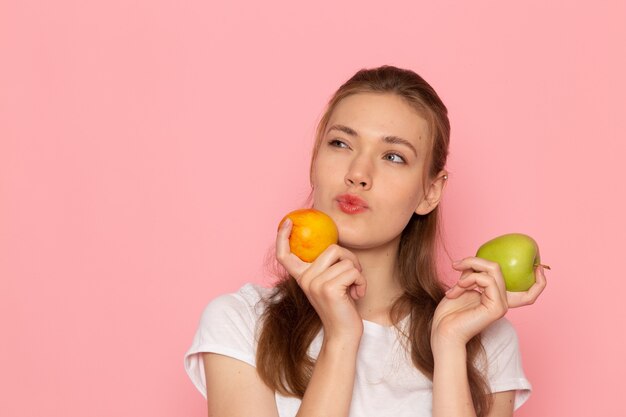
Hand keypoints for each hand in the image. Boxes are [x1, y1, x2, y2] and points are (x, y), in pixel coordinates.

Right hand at [276, 218, 366, 342]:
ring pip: (346, 259)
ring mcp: (315, 283)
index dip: (283, 236)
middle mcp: (305, 279)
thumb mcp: (328, 283)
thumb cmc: (341, 307)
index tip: (288, 222)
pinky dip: (361, 281)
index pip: (285, 254)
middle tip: (353, 276)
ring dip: (358, 272)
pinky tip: (357, 294)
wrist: (343, 335)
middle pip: (332, 248)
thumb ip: (325, 267)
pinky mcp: (329, 289)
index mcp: (302, 277)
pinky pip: (353, 271)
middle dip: (350, 259)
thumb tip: (334, 246)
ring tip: (354, 288)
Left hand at [432, 257, 547, 348]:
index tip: (539, 267)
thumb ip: (474, 274)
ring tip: (455, 284)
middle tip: (455, 265)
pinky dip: (469, 279)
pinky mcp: (497, 307)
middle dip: (474, 261)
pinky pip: (487, 280)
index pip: (529, 293)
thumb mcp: (463, 286)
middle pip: (498, 269)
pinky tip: (457, 289)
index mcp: (498, 298)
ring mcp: (502, 305)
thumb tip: (477, 262)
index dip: (539, 281)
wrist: (443, 330)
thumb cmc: (449, 312)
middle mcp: (503, 302)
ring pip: (493, 269)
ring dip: (468, 271)